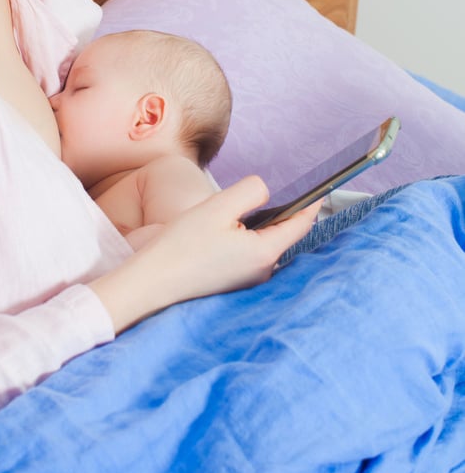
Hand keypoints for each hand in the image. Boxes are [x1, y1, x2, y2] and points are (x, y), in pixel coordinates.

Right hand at [90, 176, 320, 333]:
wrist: (152, 282)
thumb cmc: (182, 246)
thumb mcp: (218, 206)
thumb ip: (251, 191)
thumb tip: (266, 192)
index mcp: (265, 253)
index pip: (301, 224)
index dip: (311, 203)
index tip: (320, 189)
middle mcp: (262, 271)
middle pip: (279, 233)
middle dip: (269, 213)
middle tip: (237, 202)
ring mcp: (248, 280)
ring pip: (261, 243)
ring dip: (249, 227)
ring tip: (216, 223)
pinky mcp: (234, 283)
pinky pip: (247, 255)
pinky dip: (238, 241)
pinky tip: (211, 238)